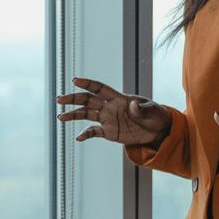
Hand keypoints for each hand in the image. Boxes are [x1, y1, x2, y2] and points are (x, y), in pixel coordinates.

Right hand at [56, 77, 171, 147]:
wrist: (158, 130)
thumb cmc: (156, 115)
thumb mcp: (152, 110)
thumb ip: (141, 108)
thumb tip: (133, 105)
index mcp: (119, 98)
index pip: (100, 88)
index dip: (88, 84)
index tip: (75, 81)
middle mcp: (110, 107)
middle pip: (88, 100)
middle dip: (73, 99)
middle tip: (60, 99)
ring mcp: (108, 119)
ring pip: (87, 115)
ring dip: (73, 115)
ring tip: (61, 117)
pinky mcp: (110, 132)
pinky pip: (94, 132)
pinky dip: (86, 134)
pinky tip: (78, 138)